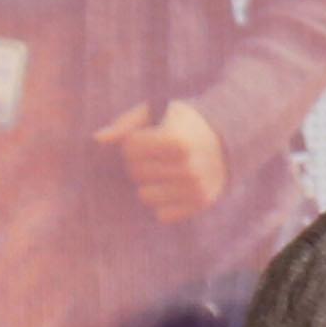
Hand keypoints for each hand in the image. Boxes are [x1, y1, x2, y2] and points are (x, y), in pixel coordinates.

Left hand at [98, 99, 228, 223]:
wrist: (228, 139)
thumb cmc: (182, 123)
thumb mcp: (157, 113)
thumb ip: (125, 124)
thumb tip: (97, 139)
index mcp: (177, 140)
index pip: (130, 148)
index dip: (133, 142)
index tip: (146, 137)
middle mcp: (188, 166)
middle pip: (136, 172)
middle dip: (139, 163)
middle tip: (154, 155)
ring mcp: (195, 188)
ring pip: (145, 195)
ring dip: (149, 184)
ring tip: (162, 171)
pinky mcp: (200, 204)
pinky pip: (161, 213)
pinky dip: (163, 201)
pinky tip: (173, 186)